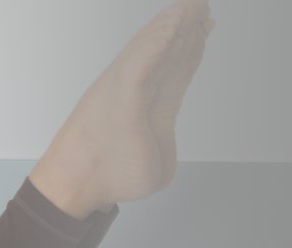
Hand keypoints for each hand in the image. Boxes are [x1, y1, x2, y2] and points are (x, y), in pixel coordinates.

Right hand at [29, 0, 216, 215]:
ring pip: (156, 48)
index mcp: (152, 104)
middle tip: (202, 5)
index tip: (206, 27)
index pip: (176, 67)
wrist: (85, 185)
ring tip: (194, 5)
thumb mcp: (159, 161)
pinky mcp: (122, 94)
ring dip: (175, 24)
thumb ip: (165, 138)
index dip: (192, 45)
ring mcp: (129, 88)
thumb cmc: (114, 176)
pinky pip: (142, 61)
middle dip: (188, 26)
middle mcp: (141, 90)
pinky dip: (157, 41)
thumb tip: (163, 134)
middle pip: (169, 50)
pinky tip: (173, 23)